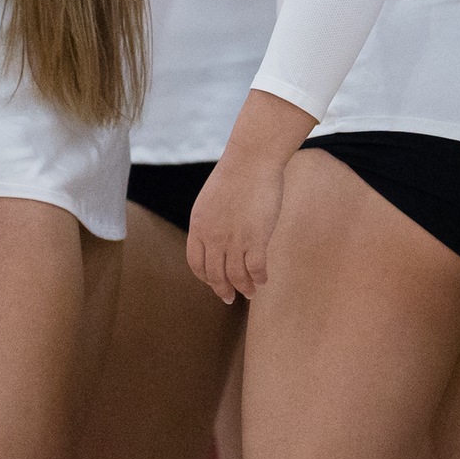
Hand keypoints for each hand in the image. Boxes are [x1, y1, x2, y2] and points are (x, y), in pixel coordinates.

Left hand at [188, 145, 286, 303]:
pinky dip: (259, 278)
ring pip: (237, 276)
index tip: (215, 283)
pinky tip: (263, 279)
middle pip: (215, 275)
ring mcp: (234, 240)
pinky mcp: (256, 238)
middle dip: (223, 290)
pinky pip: (256, 268)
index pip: (196, 264)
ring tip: (250, 292)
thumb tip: (217, 239)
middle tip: (230, 297)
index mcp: (198, 227)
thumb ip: (211, 222)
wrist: (252, 160)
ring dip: (244, 288)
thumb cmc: (235, 174)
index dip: (206, 278)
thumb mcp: (211, 200)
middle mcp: (213, 238)